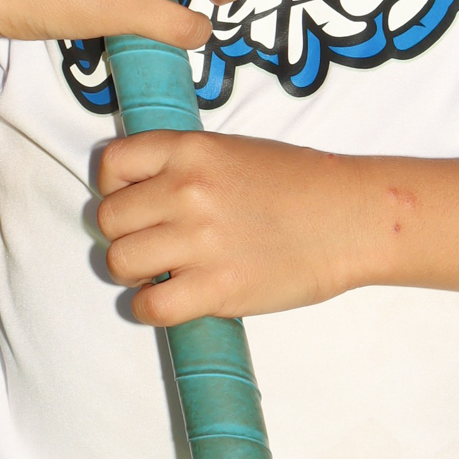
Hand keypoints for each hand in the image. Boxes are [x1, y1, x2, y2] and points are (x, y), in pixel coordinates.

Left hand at [95, 131, 366, 322]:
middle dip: (125, 234)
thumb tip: (141, 196)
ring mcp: (200, 240)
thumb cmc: (300, 184)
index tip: (134, 203)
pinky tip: (173, 299)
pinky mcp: (216, 288)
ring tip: (166, 271)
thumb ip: (185, 166)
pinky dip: (151, 308)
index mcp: (191, 149)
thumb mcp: (234, 151)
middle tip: (155, 243)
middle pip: (108, 219)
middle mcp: (188, 190)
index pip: (112, 163)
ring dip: (136, 273)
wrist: (350, 218)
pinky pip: (149, 306)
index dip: (114, 188)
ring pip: (119, 262)